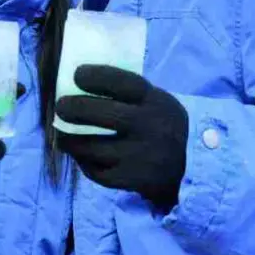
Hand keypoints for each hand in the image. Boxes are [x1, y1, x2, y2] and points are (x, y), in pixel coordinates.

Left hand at [56, 65, 187, 210]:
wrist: (193, 166)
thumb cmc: (162, 124)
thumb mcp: (156, 102)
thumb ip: (127, 94)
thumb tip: (79, 82)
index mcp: (156, 102)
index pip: (122, 83)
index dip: (96, 76)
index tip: (77, 74)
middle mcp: (149, 127)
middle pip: (103, 114)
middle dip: (74, 108)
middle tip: (61, 106)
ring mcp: (141, 156)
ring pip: (93, 147)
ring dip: (70, 140)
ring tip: (62, 136)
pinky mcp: (133, 180)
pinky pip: (98, 172)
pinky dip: (85, 163)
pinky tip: (81, 156)